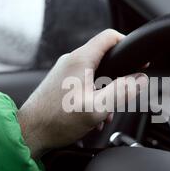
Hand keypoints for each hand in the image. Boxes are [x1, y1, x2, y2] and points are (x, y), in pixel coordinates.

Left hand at [17, 29, 148, 156]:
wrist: (29, 133)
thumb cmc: (57, 121)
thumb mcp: (97, 108)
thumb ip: (121, 92)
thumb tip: (140, 79)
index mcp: (80, 60)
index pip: (109, 37)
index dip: (128, 44)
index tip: (139, 60)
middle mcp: (71, 61)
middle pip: (104, 58)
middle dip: (117, 79)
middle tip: (122, 97)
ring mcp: (64, 72)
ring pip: (95, 74)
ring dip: (105, 92)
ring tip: (104, 114)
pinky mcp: (60, 83)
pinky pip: (84, 83)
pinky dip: (93, 96)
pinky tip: (92, 116)